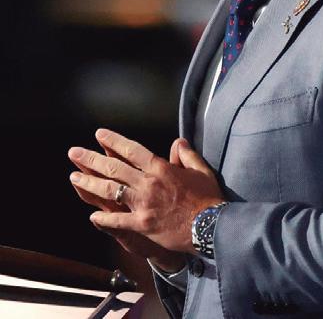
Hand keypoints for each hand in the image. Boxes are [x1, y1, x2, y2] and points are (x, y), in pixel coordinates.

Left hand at [68, 129, 224, 265]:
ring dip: (90, 183)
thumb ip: (187, 155)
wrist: (210, 226)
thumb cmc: (207, 197)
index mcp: (161, 168)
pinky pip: (117, 220)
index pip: (132, 149)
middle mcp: (148, 183)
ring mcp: (143, 204)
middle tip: (74, 152)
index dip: (113, 140)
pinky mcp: (142, 224)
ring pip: (110, 190)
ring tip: (74, 177)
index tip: (99, 134)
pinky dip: (103, 219)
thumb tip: (178, 142)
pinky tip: (91, 216)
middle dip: (91, 159)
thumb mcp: (201, 170)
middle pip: (114, 167)